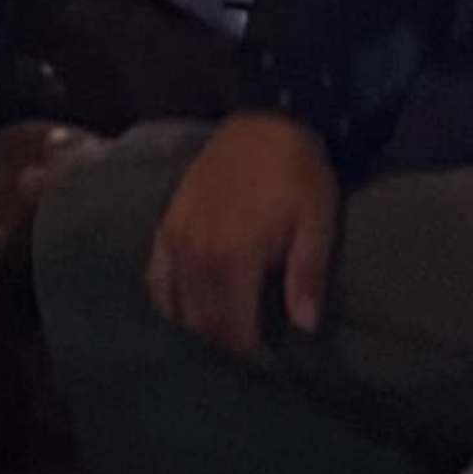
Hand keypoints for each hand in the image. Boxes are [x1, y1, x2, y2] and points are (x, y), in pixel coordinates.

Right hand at [145, 112, 340, 360]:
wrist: (265, 118)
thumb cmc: (296, 172)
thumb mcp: (317, 220)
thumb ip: (307, 274)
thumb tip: (304, 326)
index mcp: (235, 256)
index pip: (234, 327)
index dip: (250, 350)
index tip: (268, 356)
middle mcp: (197, 253)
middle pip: (204, 322)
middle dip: (226, 340)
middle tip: (249, 342)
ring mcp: (176, 237)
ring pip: (178, 305)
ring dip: (199, 324)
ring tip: (225, 326)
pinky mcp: (166, 223)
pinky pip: (155, 277)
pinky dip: (168, 299)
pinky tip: (185, 307)